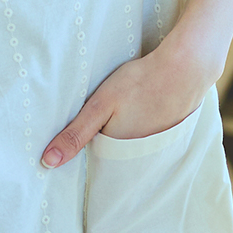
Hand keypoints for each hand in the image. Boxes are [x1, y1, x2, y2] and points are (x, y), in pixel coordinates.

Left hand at [40, 39, 218, 167]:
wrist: (185, 70)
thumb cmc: (139, 83)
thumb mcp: (100, 105)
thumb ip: (75, 133)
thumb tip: (47, 162)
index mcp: (118, 154)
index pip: (93, 162)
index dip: (81, 149)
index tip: (69, 143)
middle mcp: (139, 160)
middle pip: (112, 157)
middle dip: (101, 146)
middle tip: (100, 121)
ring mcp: (156, 150)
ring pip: (129, 148)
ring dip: (122, 137)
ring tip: (121, 116)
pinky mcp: (168, 137)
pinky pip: (146, 140)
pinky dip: (139, 130)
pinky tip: (139, 113)